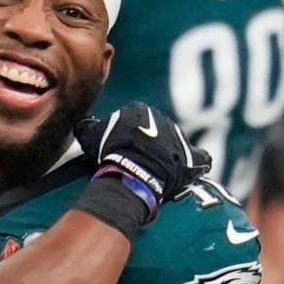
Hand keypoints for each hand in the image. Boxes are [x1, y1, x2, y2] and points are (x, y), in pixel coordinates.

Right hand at [81, 100, 206, 211]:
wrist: (132, 169)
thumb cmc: (110, 151)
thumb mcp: (90, 136)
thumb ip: (88, 127)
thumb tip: (83, 124)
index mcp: (140, 110)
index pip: (134, 120)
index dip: (127, 136)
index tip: (122, 149)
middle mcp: (162, 119)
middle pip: (156, 132)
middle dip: (150, 145)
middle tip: (140, 162)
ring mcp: (179, 137)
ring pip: (175, 144)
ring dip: (170, 156)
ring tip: (160, 172)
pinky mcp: (191, 156)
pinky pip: (199, 159)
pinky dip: (197, 164)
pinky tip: (189, 173)